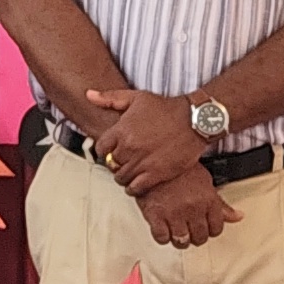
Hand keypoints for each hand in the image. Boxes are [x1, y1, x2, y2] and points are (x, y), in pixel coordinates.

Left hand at [79, 86, 211, 199]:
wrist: (194, 121)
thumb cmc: (165, 108)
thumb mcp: (137, 98)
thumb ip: (110, 98)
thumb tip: (88, 95)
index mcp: (122, 130)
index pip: (100, 148)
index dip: (105, 150)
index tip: (111, 151)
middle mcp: (129, 148)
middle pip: (111, 164)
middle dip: (115, 163)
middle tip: (123, 162)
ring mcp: (142, 162)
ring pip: (121, 178)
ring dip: (123, 176)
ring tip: (130, 172)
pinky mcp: (156, 174)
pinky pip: (136, 188)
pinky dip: (133, 188)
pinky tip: (137, 183)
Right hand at [136, 175, 238, 248]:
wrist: (154, 158)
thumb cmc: (179, 169)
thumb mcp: (204, 181)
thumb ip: (220, 204)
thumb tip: (238, 216)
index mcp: (208, 199)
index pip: (217, 229)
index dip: (210, 229)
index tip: (205, 226)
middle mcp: (193, 208)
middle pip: (200, 238)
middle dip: (196, 236)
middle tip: (189, 228)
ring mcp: (174, 213)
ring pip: (182, 241)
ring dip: (180, 239)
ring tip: (176, 230)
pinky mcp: (155, 215)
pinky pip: (162, 238)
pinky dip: (163, 237)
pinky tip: (163, 228)